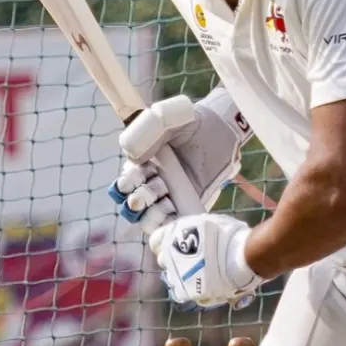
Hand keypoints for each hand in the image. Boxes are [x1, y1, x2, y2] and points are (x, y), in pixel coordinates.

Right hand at [107, 90, 251, 233]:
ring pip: (147, 220)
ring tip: (168, 201)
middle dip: (141, 199)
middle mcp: (150, 184)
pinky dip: (168, 228)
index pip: (123, 185)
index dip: (128, 184)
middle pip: (132, 206)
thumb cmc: (192, 123)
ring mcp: (167, 199)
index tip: (145, 172)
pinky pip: (171, 228)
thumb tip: (133, 157)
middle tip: (160, 185)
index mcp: (139, 166)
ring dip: (152, 215)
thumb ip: (147, 129)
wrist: (222, 131)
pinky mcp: (185, 210)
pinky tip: (177, 216)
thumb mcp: (168, 116)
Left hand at [149, 213, 265, 310]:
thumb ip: (195, 230)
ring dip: (182, 275)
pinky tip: (201, 287)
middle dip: (175, 259)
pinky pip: (180, 292)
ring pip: (171, 277)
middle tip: (192, 259)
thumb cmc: (229, 235)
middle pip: (163, 259)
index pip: (156, 240)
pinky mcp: (186, 291)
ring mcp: (176, 274)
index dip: (166, 242)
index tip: (177, 245)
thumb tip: (196, 233)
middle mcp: (169, 254)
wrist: (241, 256)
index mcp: (173, 233)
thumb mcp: (209, 222)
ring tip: (200, 274)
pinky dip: (189, 290)